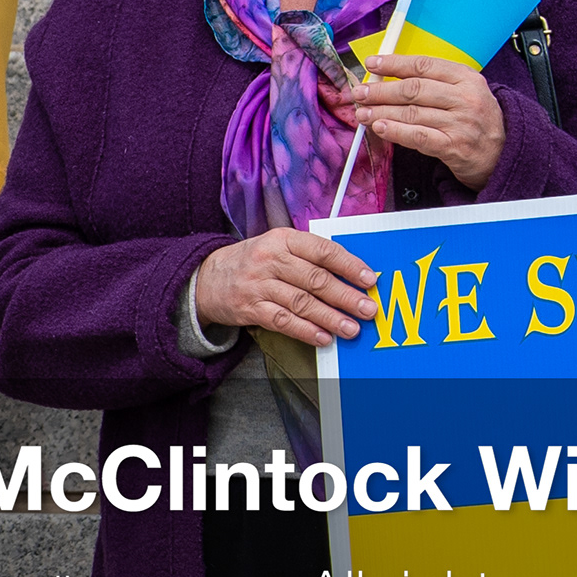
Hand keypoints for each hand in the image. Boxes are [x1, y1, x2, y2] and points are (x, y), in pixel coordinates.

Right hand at [193, 229, 379, 348]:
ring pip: (302, 302)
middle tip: (367, 309)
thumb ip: (310, 256)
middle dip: (346, 296)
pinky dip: (305, 330)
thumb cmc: (252, 262)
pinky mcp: (249, 308)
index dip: (349, 266)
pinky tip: (322, 337)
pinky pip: (283, 321)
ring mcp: (258, 285)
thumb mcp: (277, 246)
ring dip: (330, 317)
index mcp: (282, 239)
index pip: (323, 250)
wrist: (206, 279)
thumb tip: (350, 276)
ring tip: (351, 328)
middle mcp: (270, 260)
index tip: (369, 279)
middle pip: (315, 279)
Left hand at [346, 51, 507, 189]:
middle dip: (381, 91)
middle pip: (414, 90)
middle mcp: (465, 98)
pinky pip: (418, 136)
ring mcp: (460, 123)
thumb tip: (387, 77)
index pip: (425, 65)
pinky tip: (379, 127)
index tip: (372, 63)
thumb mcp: (464, 90)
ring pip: (412, 113)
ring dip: (381, 112)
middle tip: (360, 93)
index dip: (394, 63)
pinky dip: (395, 131)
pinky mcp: (453, 146)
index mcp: (467, 78)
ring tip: (362, 113)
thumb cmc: (474, 117)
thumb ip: (433, 82)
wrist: (501, 151)